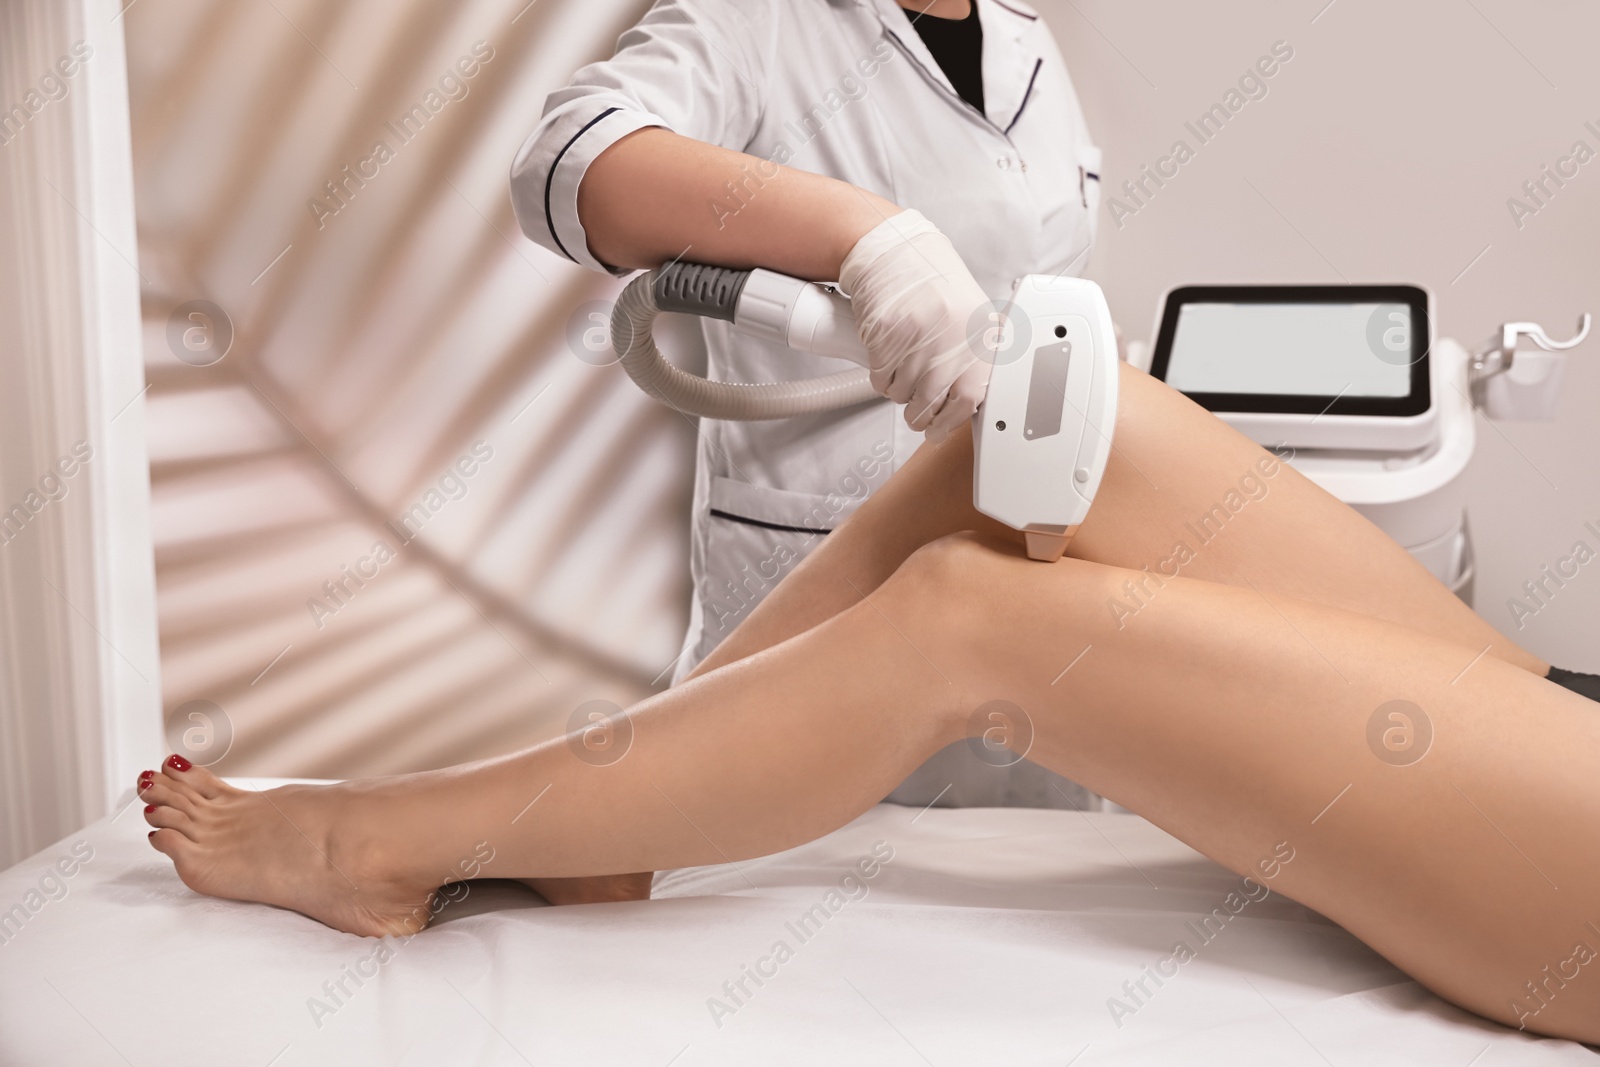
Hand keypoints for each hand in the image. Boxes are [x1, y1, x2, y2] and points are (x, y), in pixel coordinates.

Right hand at [839, 210, 993, 441]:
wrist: (894, 250)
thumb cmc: (931, 282)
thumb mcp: (968, 314)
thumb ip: (973, 355)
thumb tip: (969, 403)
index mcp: (980, 332)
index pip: (971, 397)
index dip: (952, 421)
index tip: (940, 428)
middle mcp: (952, 336)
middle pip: (933, 403)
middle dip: (920, 416)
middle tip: (916, 414)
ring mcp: (918, 337)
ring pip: (903, 395)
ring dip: (899, 394)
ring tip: (901, 372)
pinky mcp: (886, 336)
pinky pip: (881, 380)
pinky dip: (881, 379)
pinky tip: (886, 360)